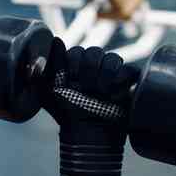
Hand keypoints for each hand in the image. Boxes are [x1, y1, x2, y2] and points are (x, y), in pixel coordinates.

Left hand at [41, 39, 140, 175]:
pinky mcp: (128, 82)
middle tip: (85, 88)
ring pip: (112, 58)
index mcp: (75, 65)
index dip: (73, 63)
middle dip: (88, 69)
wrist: (87, 134)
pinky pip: (128, 70)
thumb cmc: (65, 114)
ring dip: (103, 75)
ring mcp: (112, 74)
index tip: (70, 78)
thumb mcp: (47, 92)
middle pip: (94, 52)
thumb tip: (55, 40)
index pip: (76, 52)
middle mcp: (94, 66)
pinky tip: (111, 95)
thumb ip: (46, 68)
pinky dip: (119, 81)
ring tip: (99, 93)